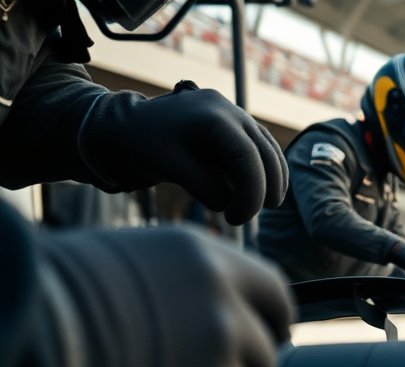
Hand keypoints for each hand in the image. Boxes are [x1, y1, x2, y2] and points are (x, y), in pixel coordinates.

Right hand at [39, 225, 293, 366]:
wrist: (31, 333)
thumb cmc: (55, 299)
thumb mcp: (125, 264)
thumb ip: (177, 280)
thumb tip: (200, 300)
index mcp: (200, 254)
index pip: (272, 286)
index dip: (271, 316)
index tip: (264, 334)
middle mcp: (221, 291)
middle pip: (271, 338)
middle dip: (254, 361)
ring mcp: (221, 338)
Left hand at [80, 82, 286, 225]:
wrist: (131, 125)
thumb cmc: (145, 143)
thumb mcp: (170, 167)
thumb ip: (204, 186)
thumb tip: (229, 203)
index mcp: (212, 116)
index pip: (247, 157)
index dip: (250, 192)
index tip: (234, 218)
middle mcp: (230, 111)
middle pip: (266, 154)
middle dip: (264, 190)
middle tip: (244, 217)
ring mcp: (237, 116)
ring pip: (270, 151)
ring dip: (273, 181)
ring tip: (262, 206)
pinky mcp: (239, 126)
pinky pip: (264, 149)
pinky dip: (268, 172)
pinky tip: (264, 193)